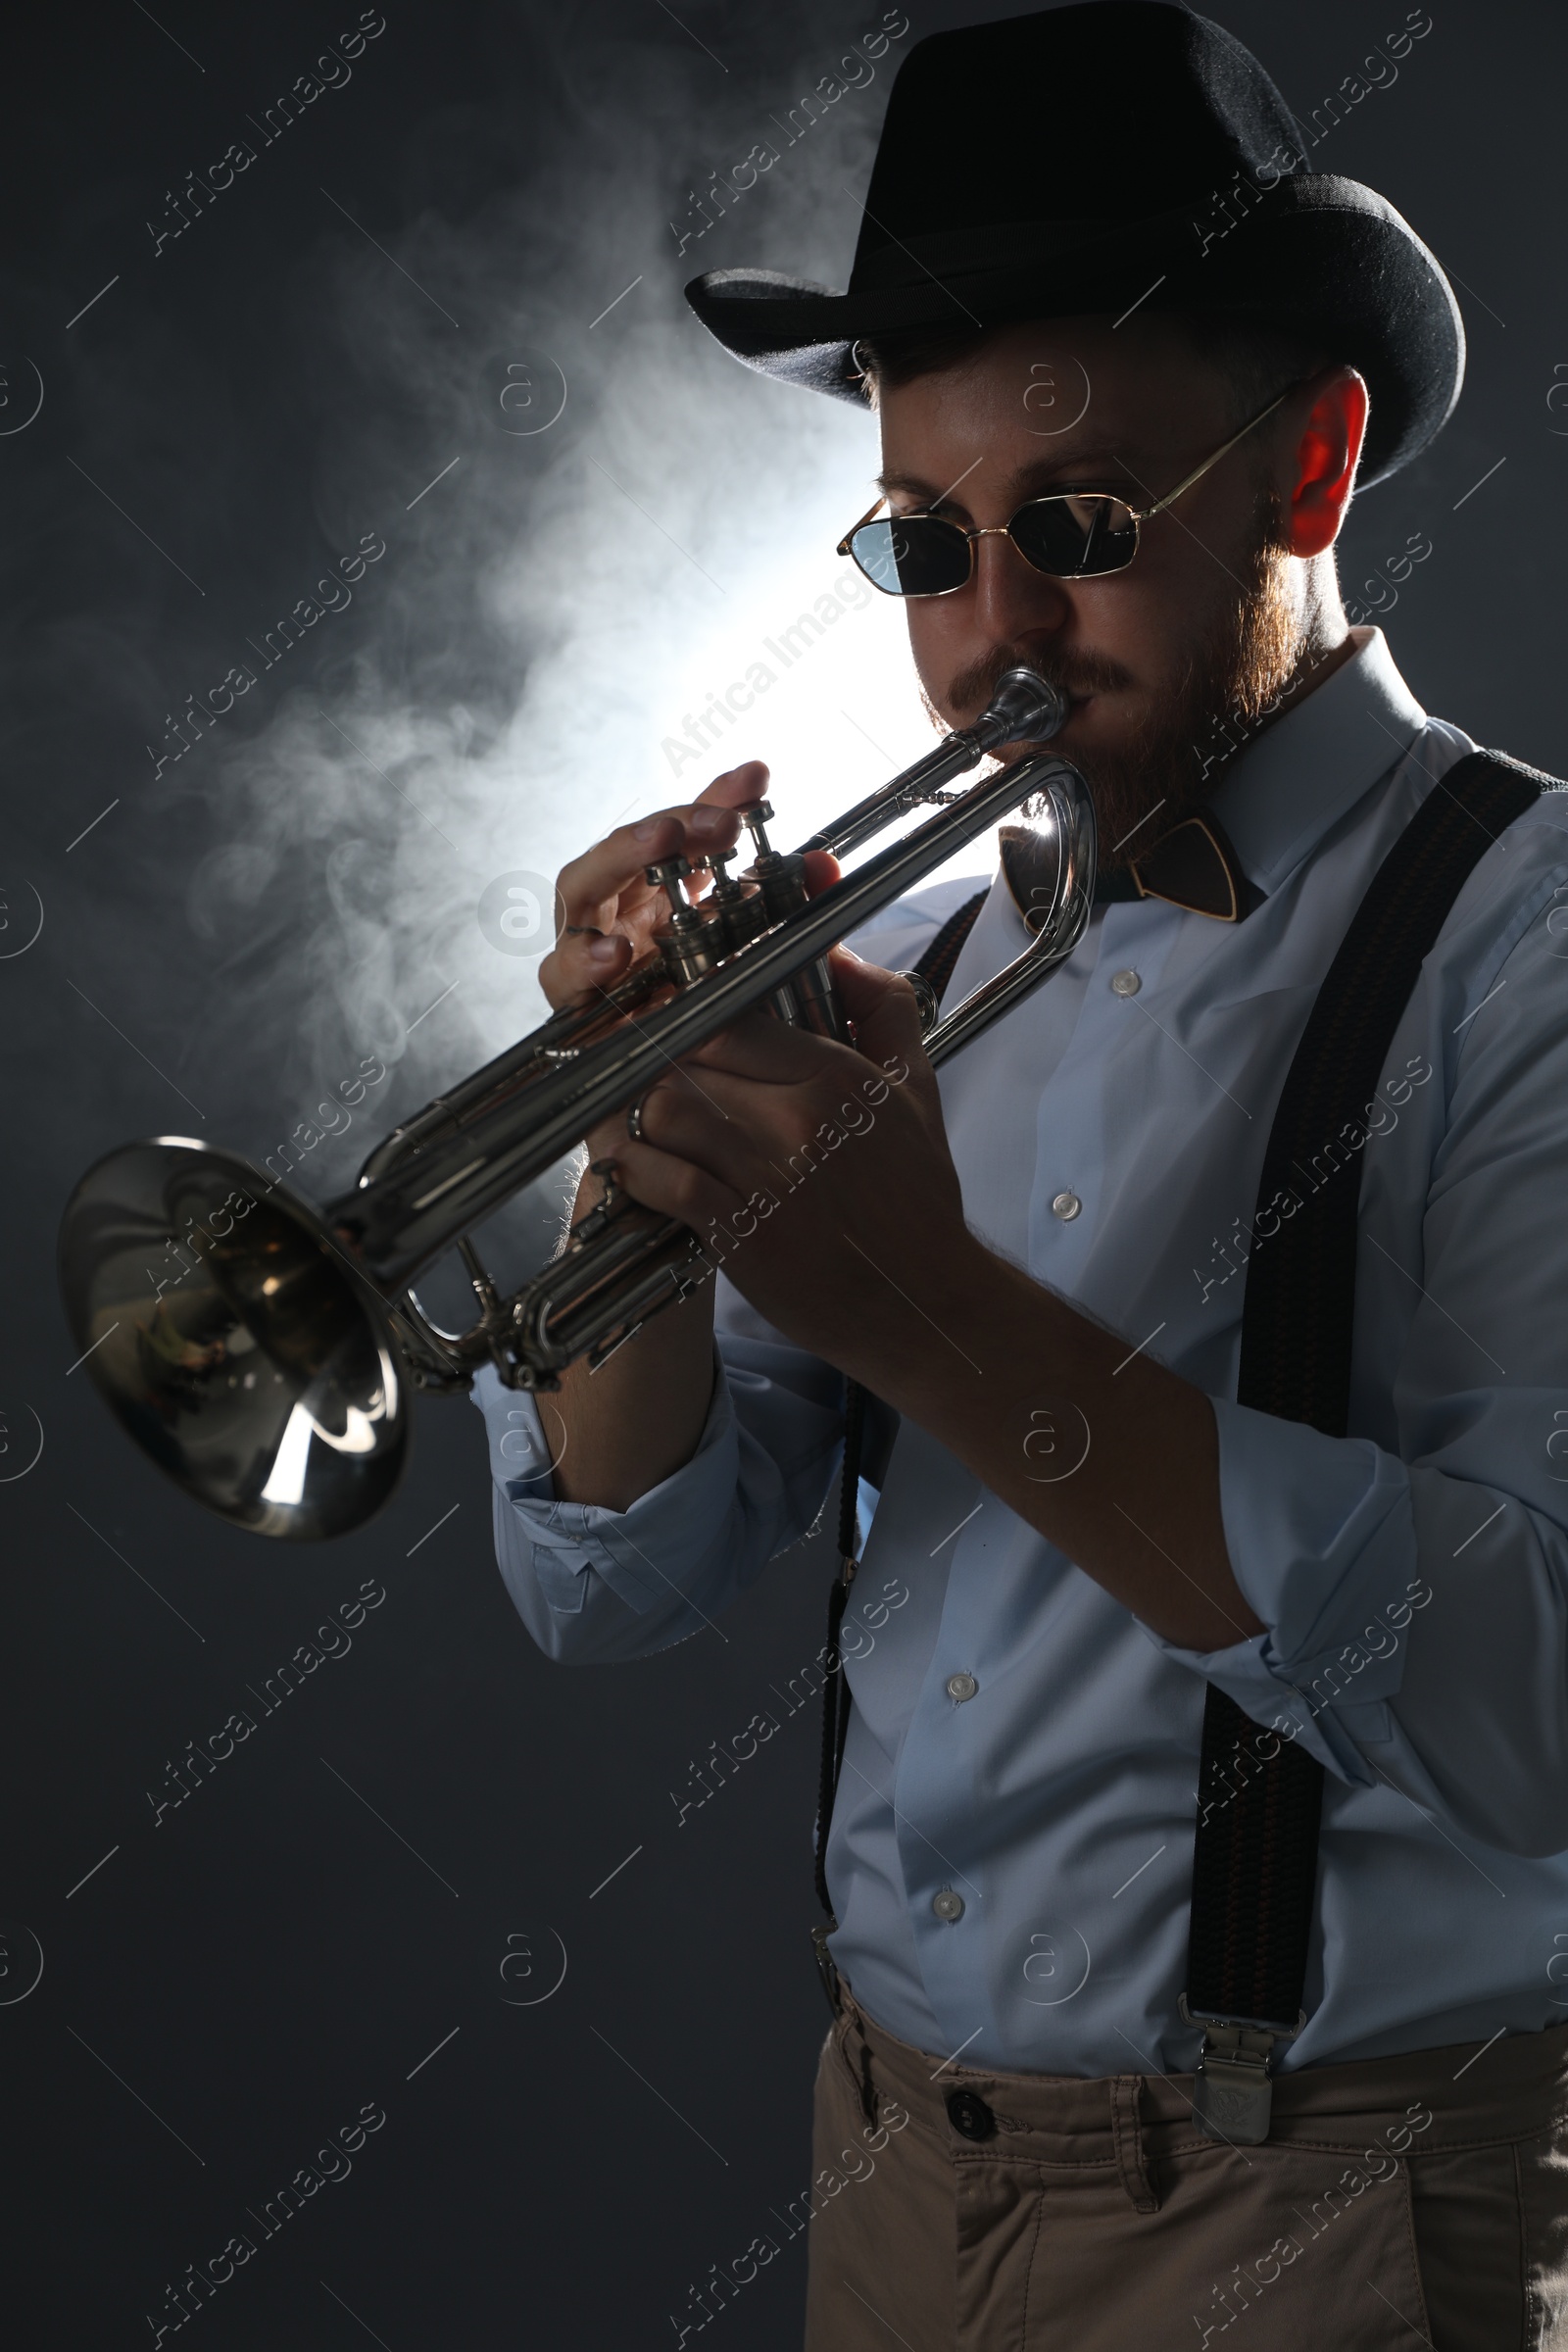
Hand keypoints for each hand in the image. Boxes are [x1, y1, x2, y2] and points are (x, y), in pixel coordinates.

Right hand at [539, 760, 839, 1172]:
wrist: (691, 1151)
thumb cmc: (726, 1058)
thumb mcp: (767, 980)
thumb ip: (788, 924)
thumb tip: (826, 869)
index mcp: (669, 904)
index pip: (686, 835)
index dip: (716, 797)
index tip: (758, 777)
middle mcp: (624, 923)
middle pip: (625, 849)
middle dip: (667, 824)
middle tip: (713, 820)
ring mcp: (591, 963)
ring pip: (578, 893)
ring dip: (616, 861)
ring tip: (661, 846)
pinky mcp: (571, 1012)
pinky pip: (561, 975)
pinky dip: (584, 958)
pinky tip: (618, 954)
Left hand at [605, 946, 978, 1372]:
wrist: (925, 1301)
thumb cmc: (917, 1200)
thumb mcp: (918, 1091)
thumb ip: (884, 1011)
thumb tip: (840, 955)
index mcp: (837, 1076)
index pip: (729, 1019)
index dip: (689, 1023)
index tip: (671, 1033)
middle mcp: (798, 1118)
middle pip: (686, 1061)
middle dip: (655, 1066)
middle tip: (636, 1073)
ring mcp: (767, 1176)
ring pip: (664, 1112)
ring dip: (635, 1115)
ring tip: (626, 1118)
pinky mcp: (741, 1232)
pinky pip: (665, 1180)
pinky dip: (637, 1169)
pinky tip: (633, 1168)